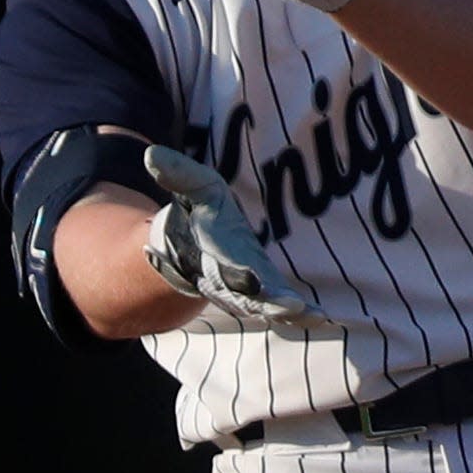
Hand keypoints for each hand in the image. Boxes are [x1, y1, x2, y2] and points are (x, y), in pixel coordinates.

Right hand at [143, 144, 325, 325]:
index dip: (236, 276)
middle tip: (292, 306)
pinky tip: (321, 319)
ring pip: (268, 308)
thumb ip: (177, 173)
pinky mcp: (268, 293)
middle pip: (249, 296)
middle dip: (269, 302)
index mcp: (211, 256)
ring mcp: (250, 291)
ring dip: (289, 313)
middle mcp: (229, 281)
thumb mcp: (192, 187)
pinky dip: (301, 318)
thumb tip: (151, 153)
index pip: (222, 269)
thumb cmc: (198, 212)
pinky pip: (284, 310)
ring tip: (313, 317)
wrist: (195, 245)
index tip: (252, 279)